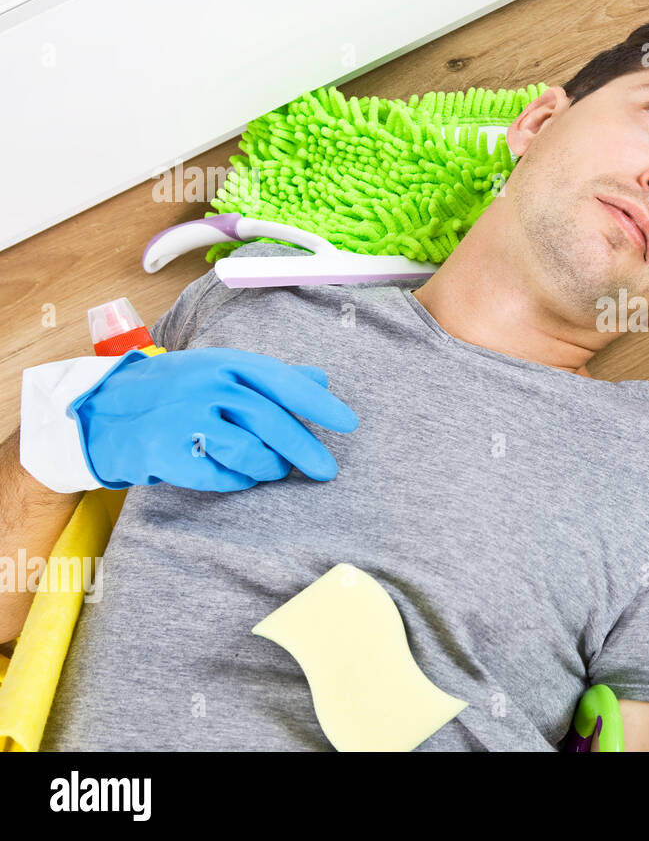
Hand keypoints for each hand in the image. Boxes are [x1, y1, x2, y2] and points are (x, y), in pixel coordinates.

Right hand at [70, 347, 358, 490]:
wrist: (102, 412)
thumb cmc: (174, 392)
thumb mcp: (220, 372)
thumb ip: (270, 378)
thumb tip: (322, 378)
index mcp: (225, 362)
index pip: (282, 381)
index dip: (319, 403)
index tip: (350, 423)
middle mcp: (206, 384)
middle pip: (272, 421)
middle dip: (305, 450)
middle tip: (327, 471)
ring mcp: (183, 416)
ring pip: (250, 451)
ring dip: (268, 467)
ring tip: (269, 469)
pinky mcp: (164, 450)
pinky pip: (219, 476)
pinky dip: (235, 481)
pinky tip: (235, 477)